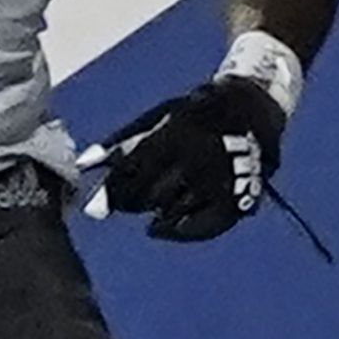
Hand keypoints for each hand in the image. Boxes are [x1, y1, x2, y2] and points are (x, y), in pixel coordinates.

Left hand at [87, 76, 287, 243]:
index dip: (113, 192)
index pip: (129, 175)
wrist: (253, 106)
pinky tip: (170, 227)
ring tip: (156, 205)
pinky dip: (183, 232)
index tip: (105, 201)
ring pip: (173, 213)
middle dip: (133, 202)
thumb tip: (84, 166)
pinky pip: (205, 227)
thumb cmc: (195, 111)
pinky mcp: (239, 197)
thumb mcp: (157, 116)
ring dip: (157, 214)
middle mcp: (196, 160)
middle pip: (149, 197)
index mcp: (173, 136)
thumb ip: (120, 141)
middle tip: (132, 199)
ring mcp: (219, 181)